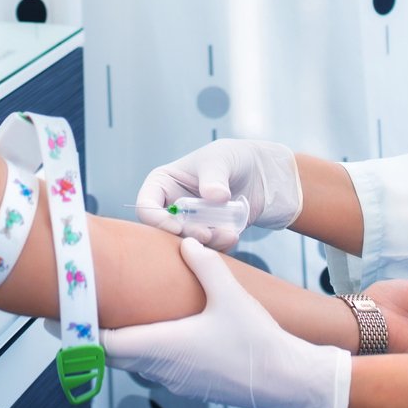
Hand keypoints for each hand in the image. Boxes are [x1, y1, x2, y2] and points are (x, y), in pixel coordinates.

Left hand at [102, 239, 349, 407]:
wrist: (285, 381)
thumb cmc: (256, 341)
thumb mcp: (230, 295)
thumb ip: (205, 265)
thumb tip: (186, 241)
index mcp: (162, 346)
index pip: (105, 344)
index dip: (82, 330)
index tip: (67, 313)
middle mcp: (162, 369)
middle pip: (113, 357)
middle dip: (99, 335)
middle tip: (87, 310)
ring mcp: (175, 382)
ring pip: (135, 364)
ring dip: (125, 344)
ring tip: (121, 316)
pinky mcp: (191, 386)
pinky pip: (156, 369)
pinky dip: (147, 352)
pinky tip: (160, 331)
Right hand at [133, 140, 302, 250]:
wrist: (261, 173)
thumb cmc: (231, 158)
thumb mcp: (220, 159)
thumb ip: (214, 177)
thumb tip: (215, 196)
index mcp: (162, 184)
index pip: (147, 206)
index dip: (157, 219)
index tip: (177, 226)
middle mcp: (171, 207)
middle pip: (164, 231)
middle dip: (185, 235)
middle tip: (206, 235)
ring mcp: (190, 224)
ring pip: (187, 243)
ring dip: (206, 244)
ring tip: (228, 233)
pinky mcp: (209, 236)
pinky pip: (208, 249)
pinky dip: (219, 246)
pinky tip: (233, 235)